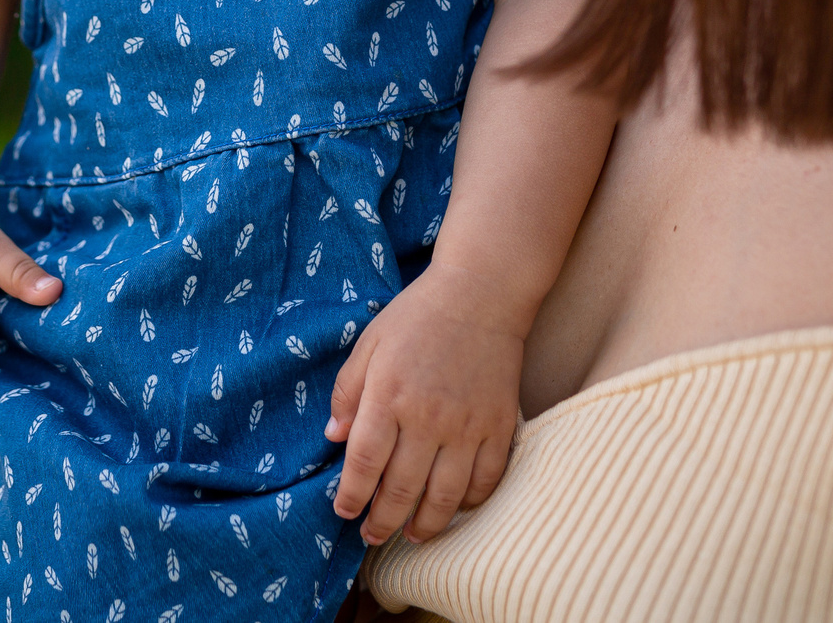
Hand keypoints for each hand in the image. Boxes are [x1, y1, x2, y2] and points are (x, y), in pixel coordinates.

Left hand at [325, 262, 522, 545]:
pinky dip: (470, 503)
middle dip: (382, 522)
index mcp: (388, 396)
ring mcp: (467, 427)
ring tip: (411, 536)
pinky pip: (486, 481)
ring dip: (425, 525)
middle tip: (372, 537)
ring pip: (445, 498)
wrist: (481, 294)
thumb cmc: (416, 317)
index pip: (363, 463)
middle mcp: (427, 418)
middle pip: (401, 490)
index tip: (344, 512)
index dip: (351, 496)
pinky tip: (454, 508)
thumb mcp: (368, 344)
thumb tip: (333, 438)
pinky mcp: (499, 427)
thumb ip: (347, 392)